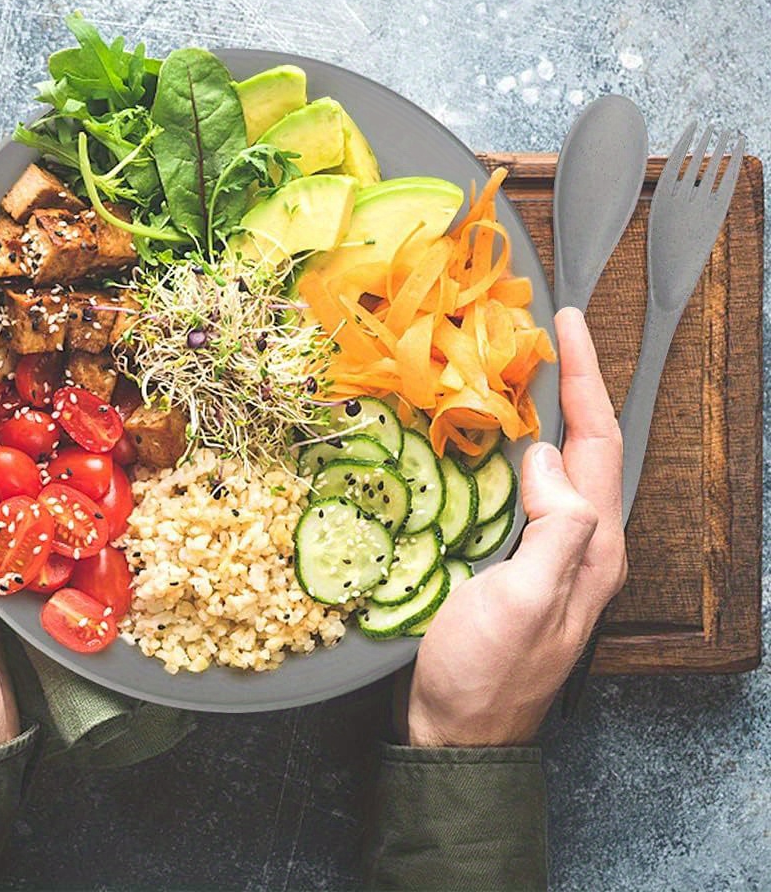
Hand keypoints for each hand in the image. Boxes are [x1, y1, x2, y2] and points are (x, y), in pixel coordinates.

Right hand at [407, 308, 625, 746]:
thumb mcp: (525, 604)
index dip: (586, 379)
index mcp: (593, 546)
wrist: (458, 733)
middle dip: (573, 385)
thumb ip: (555, 529)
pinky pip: (529, 488)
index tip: (567, 325)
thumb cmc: (485, 674)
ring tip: (519, 370)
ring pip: (559, 464)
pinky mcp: (518, 561)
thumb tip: (548, 457)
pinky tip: (491, 438)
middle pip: (589, 446)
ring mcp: (551, 553)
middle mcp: (582, 543)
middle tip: (542, 335)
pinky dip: (515, 448)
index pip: (599, 443)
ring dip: (546, 411)